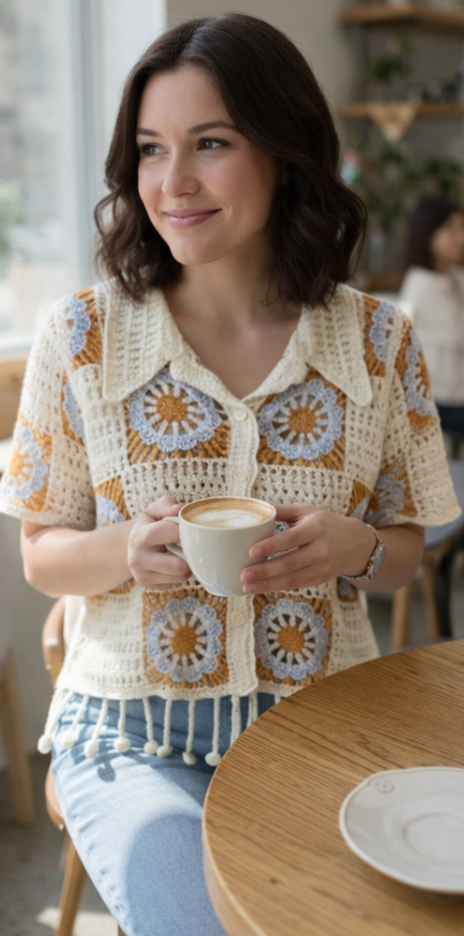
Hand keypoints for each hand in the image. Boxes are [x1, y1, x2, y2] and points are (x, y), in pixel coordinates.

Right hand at [127, 495, 191, 589]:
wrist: (132, 547)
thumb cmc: (149, 526)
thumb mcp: (153, 511)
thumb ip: (166, 504)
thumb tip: (179, 509)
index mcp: (140, 536)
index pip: (171, 533)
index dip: (185, 531)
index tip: (187, 529)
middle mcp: (138, 560)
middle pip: (178, 566)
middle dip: (188, 554)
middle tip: (185, 545)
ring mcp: (143, 577)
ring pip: (181, 576)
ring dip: (186, 565)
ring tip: (178, 553)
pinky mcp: (152, 588)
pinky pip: (177, 583)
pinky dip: (179, 574)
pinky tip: (171, 564)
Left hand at [240, 504, 375, 592]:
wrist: (355, 543)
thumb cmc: (326, 523)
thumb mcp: (308, 511)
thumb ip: (283, 510)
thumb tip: (257, 507)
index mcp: (315, 529)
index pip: (291, 539)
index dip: (271, 546)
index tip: (252, 551)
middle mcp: (320, 550)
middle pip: (290, 563)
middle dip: (265, 571)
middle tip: (244, 574)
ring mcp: (321, 567)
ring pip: (292, 579)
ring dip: (268, 584)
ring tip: (247, 586)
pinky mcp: (320, 579)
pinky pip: (296, 585)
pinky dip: (278, 587)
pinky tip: (262, 587)